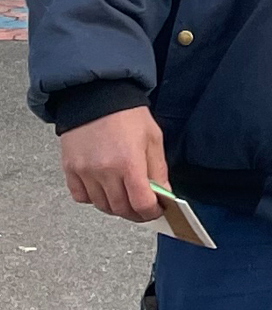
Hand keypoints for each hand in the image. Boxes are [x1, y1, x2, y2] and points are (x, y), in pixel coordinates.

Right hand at [59, 107, 168, 222]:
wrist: (96, 96)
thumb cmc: (127, 115)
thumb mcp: (153, 139)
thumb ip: (158, 171)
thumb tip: (164, 195)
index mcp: (129, 163)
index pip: (141, 203)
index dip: (151, 212)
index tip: (156, 211)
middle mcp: (104, 171)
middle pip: (121, 209)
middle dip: (136, 213)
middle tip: (143, 209)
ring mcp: (84, 171)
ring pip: (101, 206)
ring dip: (116, 207)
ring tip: (126, 197)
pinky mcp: (70, 169)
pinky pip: (81, 197)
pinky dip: (93, 199)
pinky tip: (104, 189)